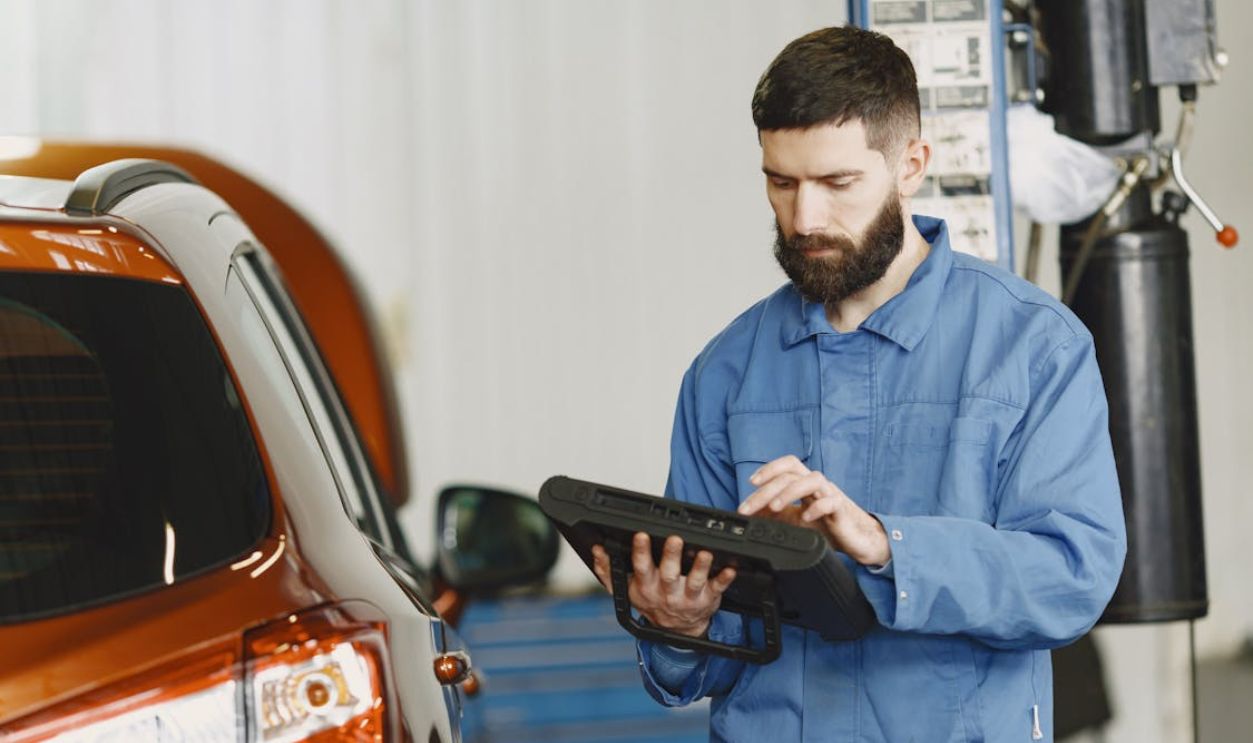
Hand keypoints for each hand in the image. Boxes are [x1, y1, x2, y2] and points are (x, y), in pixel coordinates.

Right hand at [591, 532, 736, 637]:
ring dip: (700, 566)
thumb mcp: (626, 590)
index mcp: (646, 586)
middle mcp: (667, 592)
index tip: (641, 535)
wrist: (677, 630)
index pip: (641, 567)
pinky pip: (717, 588)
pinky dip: (724, 579)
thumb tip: (597, 551)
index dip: (640, 551)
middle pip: (668, 573)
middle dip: (670, 555)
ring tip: (705, 552)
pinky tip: (730, 568)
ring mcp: (688, 597)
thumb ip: (609, 571)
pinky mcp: (708, 598)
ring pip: (694, 581)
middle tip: (674, 538)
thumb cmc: (652, 602)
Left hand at [737, 455, 890, 566]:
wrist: (857, 540)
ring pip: (812, 480)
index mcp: (806, 484)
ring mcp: (831, 495)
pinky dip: (817, 508)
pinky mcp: (842, 510)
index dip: (769, 469)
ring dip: (789, 492)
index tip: (751, 482)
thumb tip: (751, 513)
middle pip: (792, 475)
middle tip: (748, 508)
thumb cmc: (828, 526)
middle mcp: (818, 485)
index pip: (788, 465)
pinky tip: (806, 518)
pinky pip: (831, 502)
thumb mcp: (795, 520)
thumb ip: (775, 514)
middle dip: (766, 490)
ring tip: (774, 508)